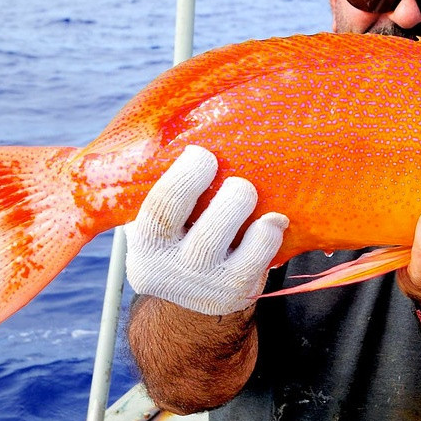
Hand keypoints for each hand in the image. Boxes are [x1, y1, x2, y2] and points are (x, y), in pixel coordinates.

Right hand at [125, 145, 287, 315]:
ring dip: (250, 216)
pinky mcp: (236, 293)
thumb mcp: (154, 214)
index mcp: (146, 243)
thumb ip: (158, 182)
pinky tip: (274, 219)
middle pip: (207, 236)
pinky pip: (259, 261)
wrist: (185, 291)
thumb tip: (184, 127)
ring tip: (249, 193)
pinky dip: (269, 235)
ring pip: (239, 253)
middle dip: (230, 199)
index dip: (186, 176)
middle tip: (237, 181)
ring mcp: (208, 286)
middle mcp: (174, 270)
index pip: (163, 208)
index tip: (202, 153)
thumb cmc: (174, 231)